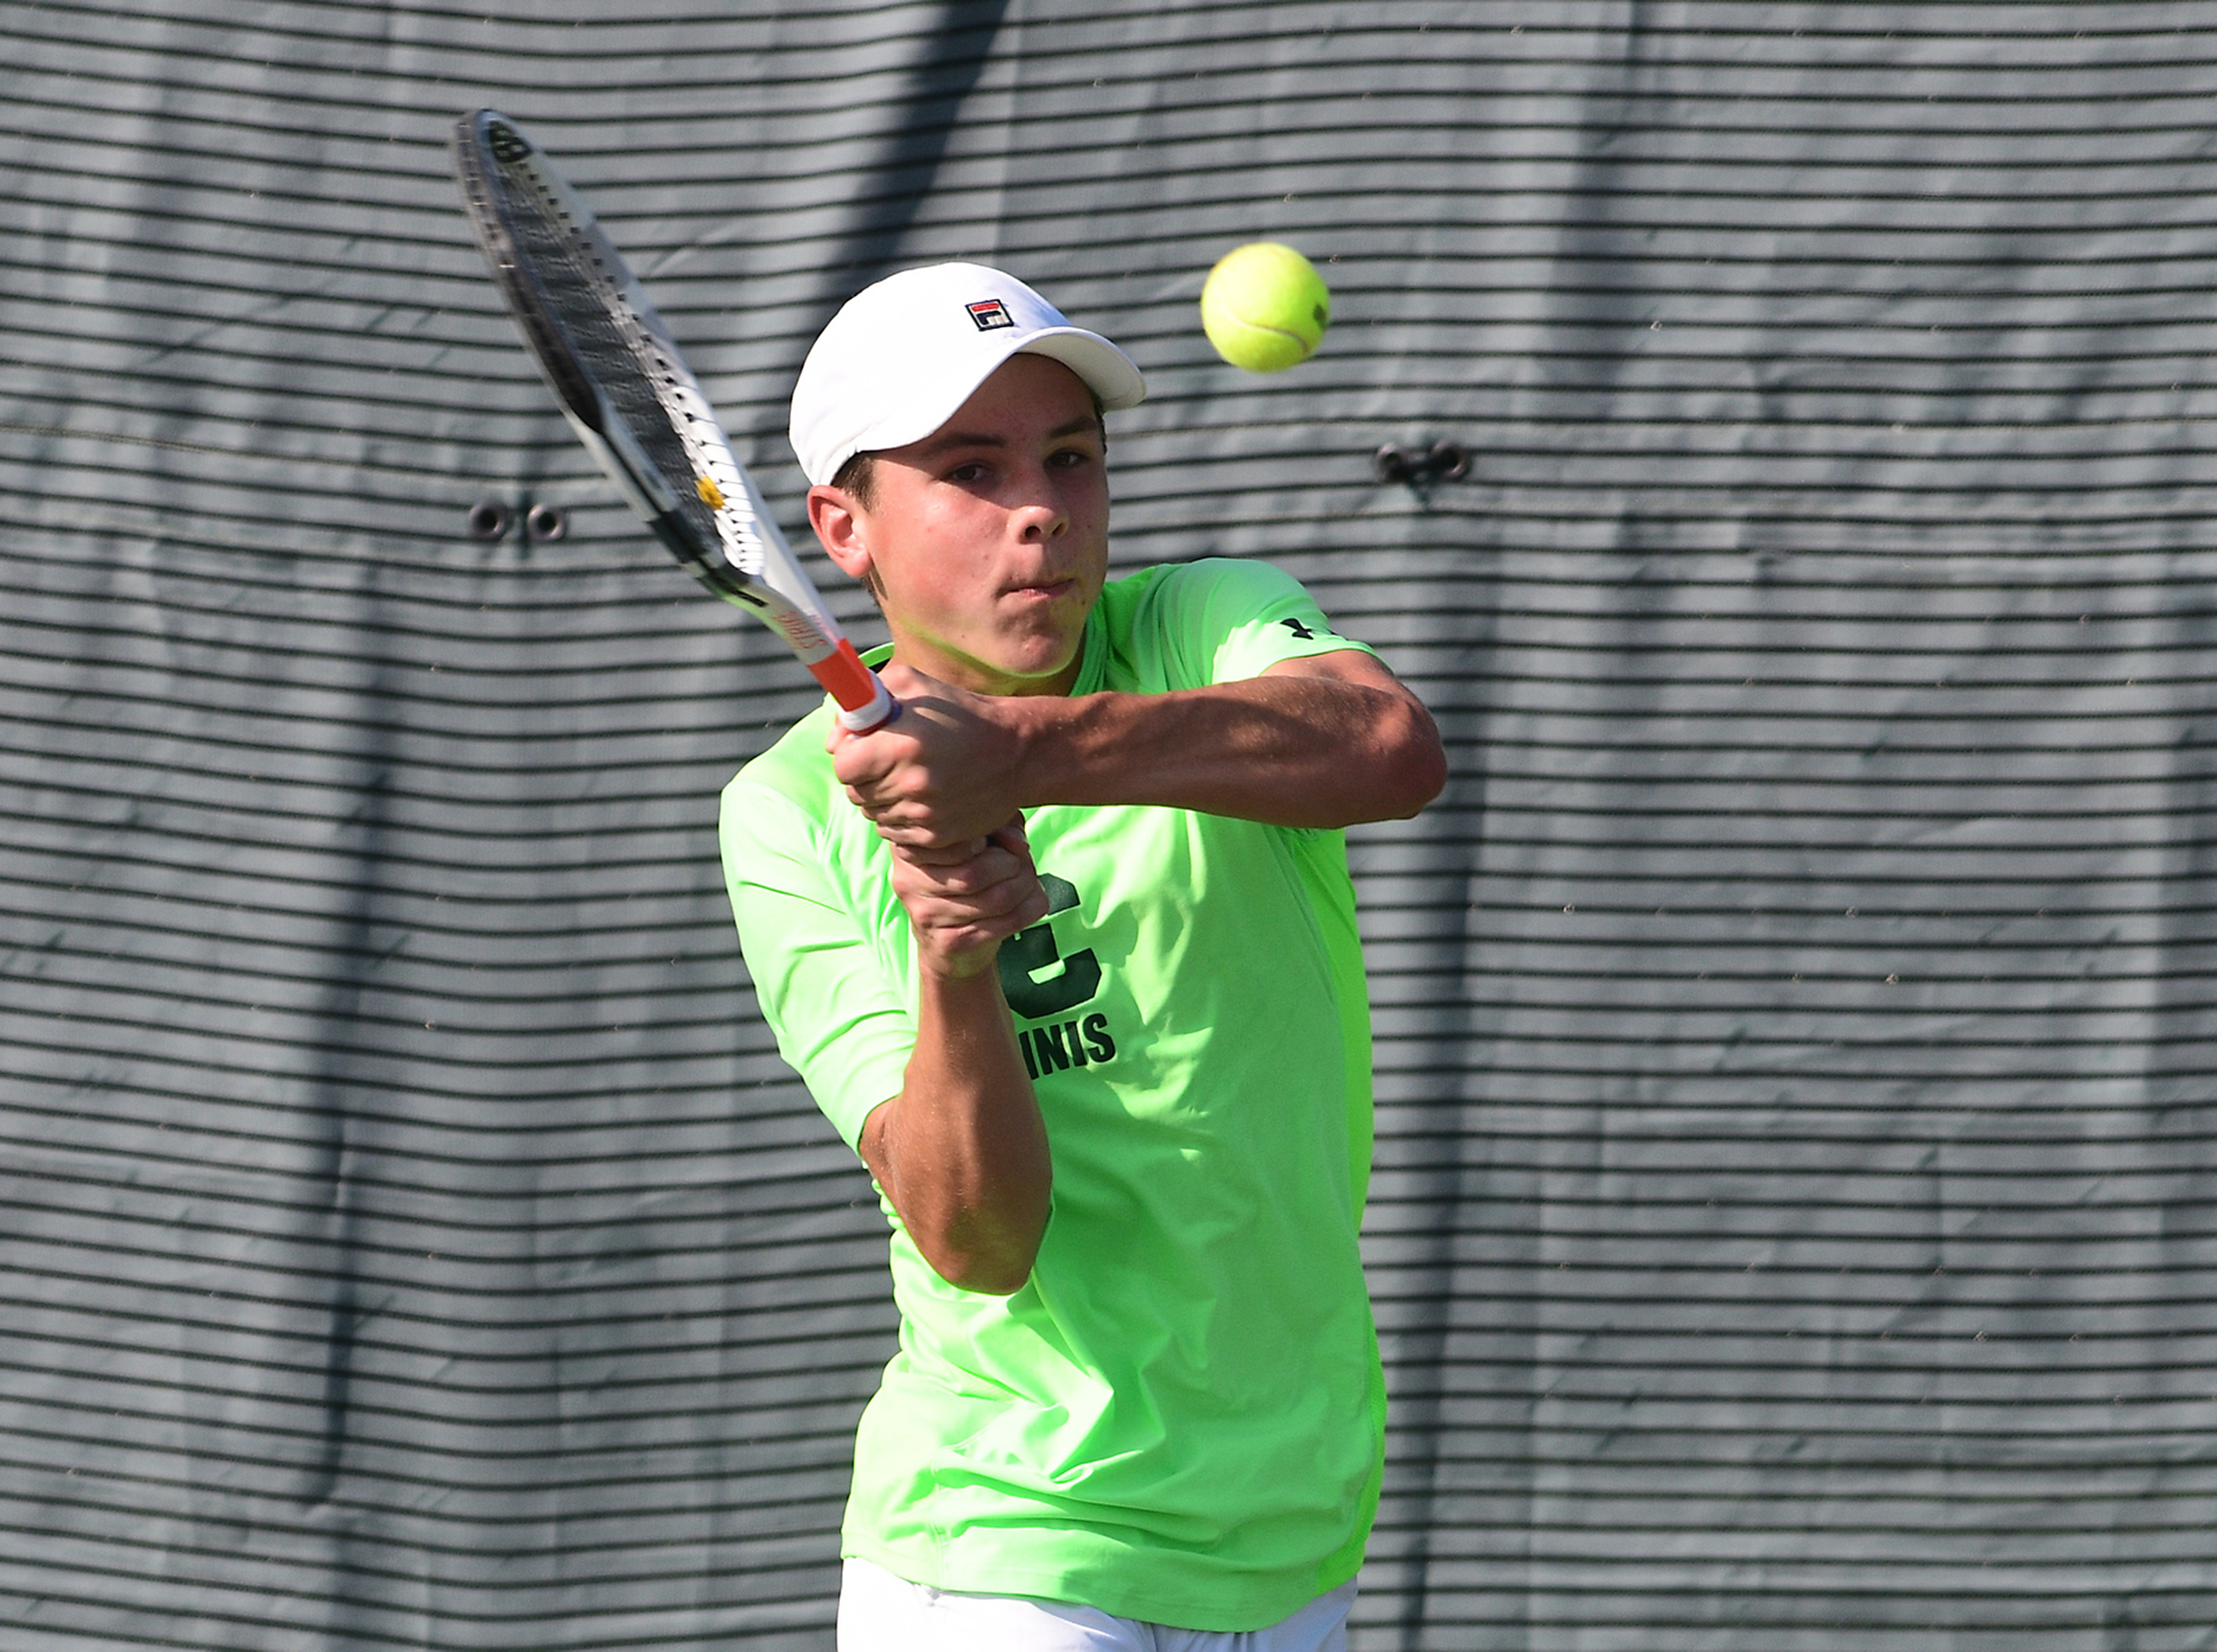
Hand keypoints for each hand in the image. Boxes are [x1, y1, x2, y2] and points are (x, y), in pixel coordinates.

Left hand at [828, 665, 1028, 848]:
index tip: (865, 745)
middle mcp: (911, 784)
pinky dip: (901, 818)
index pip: (843, 765)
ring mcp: (924, 815)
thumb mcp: (912, 685)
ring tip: (911, 777)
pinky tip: (923, 797)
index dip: (849, 753)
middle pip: (855, 792)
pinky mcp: (936, 838)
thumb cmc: (961, 713)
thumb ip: (862, 701)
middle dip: (865, 774)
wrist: (1017, 753)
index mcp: (901, 745)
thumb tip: (834, 741)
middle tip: (889, 759)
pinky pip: (895, 835)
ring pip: (874, 814)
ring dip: (883, 797)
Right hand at [889, 815, 1048, 978]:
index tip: (1005, 845)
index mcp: (909, 845)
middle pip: (978, 871)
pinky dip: (1028, 911)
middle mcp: (908, 879)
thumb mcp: (981, 841)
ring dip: (1026, 888)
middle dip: (1015, 866)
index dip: (995, 838)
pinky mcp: (948, 942)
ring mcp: (925, 914)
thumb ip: (1000, 827)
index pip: (960, 837)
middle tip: (1024, 866)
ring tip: (1028, 883)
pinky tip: (1028, 905)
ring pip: (997, 898)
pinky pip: (1003, 923)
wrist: (950, 941)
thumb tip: (1018, 844)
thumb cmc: (965, 877)